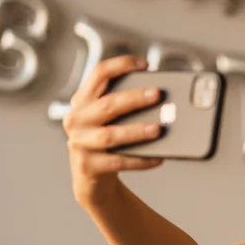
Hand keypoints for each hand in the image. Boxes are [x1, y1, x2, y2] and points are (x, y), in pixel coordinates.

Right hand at [62, 54, 163, 206]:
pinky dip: (140, 160)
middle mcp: (76, 118)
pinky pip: (118, 162)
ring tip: (159, 129)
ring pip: (111, 135)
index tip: (146, 64)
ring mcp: (79, 143)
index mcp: (83, 100)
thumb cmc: (111, 144)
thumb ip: (129, 108)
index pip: (99, 73)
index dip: (121, 65)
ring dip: (136, 131)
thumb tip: (168, 104)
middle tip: (158, 94)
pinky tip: (159, 158)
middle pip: (107, 104)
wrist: (93, 180)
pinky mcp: (87, 166)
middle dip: (134, 98)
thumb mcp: (113, 121)